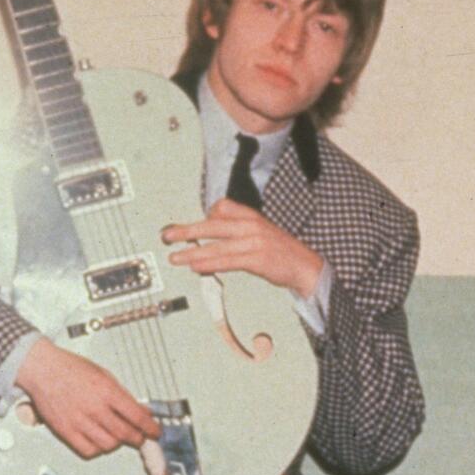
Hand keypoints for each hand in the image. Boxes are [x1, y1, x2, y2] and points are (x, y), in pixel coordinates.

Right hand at [14, 339, 159, 456]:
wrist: (41, 369)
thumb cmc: (70, 368)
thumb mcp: (104, 375)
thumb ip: (123, 395)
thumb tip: (142, 411)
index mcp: (107, 391)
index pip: (137, 416)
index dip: (150, 428)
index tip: (155, 432)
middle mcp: (94, 408)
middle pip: (125, 434)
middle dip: (138, 438)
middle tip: (140, 437)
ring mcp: (79, 421)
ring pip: (109, 445)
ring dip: (118, 443)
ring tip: (118, 437)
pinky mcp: (65, 431)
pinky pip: (88, 450)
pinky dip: (98, 449)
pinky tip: (99, 441)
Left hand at [162, 199, 324, 297]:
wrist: (307, 267)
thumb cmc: (283, 252)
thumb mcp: (261, 233)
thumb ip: (237, 232)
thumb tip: (210, 242)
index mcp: (252, 216)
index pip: (221, 208)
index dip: (205, 217)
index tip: (193, 227)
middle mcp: (251, 225)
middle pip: (212, 225)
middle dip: (186, 231)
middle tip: (167, 236)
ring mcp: (254, 242)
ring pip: (216, 246)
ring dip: (192, 252)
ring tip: (175, 257)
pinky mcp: (257, 259)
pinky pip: (227, 261)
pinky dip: (209, 263)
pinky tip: (196, 266)